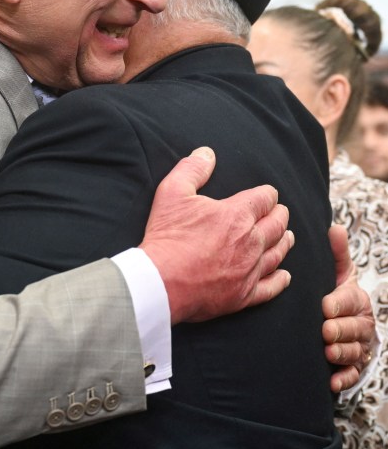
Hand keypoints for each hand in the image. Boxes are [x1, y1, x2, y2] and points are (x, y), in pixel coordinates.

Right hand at [140, 147, 293, 323]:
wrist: (161, 282)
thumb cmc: (167, 236)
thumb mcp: (172, 192)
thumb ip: (192, 169)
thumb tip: (206, 153)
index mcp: (237, 214)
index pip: (265, 199)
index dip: (267, 194)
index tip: (266, 195)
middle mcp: (251, 241)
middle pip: (277, 224)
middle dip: (280, 215)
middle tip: (280, 213)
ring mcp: (249, 270)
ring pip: (277, 253)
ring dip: (284, 242)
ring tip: (287, 237)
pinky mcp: (244, 295)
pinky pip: (271, 287)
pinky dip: (280, 280)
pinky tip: (284, 276)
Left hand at [323, 224, 374, 392]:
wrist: (343, 320)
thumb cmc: (338, 294)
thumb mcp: (338, 273)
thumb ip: (336, 254)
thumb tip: (334, 228)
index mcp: (358, 300)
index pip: (351, 301)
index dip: (340, 304)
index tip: (325, 306)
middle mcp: (362, 324)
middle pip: (355, 329)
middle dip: (341, 330)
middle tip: (325, 331)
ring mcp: (358, 347)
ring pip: (354, 352)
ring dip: (342, 353)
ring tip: (328, 352)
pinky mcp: (352, 367)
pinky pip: (351, 376)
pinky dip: (343, 379)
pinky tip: (331, 382)